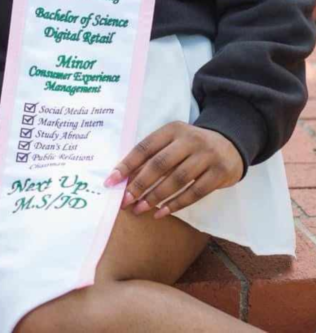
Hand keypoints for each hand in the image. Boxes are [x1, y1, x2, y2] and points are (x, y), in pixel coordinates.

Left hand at [103, 121, 244, 218]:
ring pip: (177, 179)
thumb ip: (154, 156)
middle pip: (160, 164)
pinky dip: (176, 204)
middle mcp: (190, 139)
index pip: (145, 147)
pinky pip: (195, 191)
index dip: (127, 164)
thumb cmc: (192, 146)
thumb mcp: (174, 142)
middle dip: (140, 184)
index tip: (111, 180)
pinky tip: (162, 212)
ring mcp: (206, 155)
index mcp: (173, 129)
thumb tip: (125, 179)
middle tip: (125, 201)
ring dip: (156, 197)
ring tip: (140, 209)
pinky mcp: (219, 172)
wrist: (230, 145)